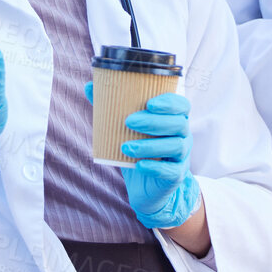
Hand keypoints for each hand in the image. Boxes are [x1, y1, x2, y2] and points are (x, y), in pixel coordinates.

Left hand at [87, 84, 200, 229]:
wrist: (145, 186)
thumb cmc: (138, 148)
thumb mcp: (124, 128)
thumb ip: (111, 107)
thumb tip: (89, 86)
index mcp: (173, 119)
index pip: (181, 105)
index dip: (169, 102)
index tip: (149, 103)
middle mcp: (183, 135)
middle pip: (178, 124)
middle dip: (154, 121)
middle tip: (129, 121)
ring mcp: (182, 156)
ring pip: (175, 146)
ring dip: (150, 145)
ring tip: (125, 147)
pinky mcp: (176, 175)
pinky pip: (171, 170)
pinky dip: (155, 167)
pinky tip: (139, 165)